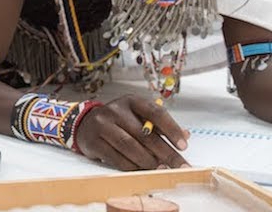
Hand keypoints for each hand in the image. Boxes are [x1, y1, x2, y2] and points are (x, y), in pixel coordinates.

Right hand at [73, 95, 188, 170]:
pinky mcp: (94, 142)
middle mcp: (115, 110)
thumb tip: (185, 135)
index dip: (171, 129)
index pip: (155, 112)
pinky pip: (117, 159)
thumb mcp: (137, 116)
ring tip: (161, 169)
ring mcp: (102, 125)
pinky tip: (142, 170)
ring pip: (130, 147)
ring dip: (149, 161)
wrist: (85, 124)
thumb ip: (159, 125)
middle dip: (166, 153)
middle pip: (145, 134)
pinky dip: (133, 167)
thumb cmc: (118, 121)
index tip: (183, 145)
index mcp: (131, 101)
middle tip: (179, 166)